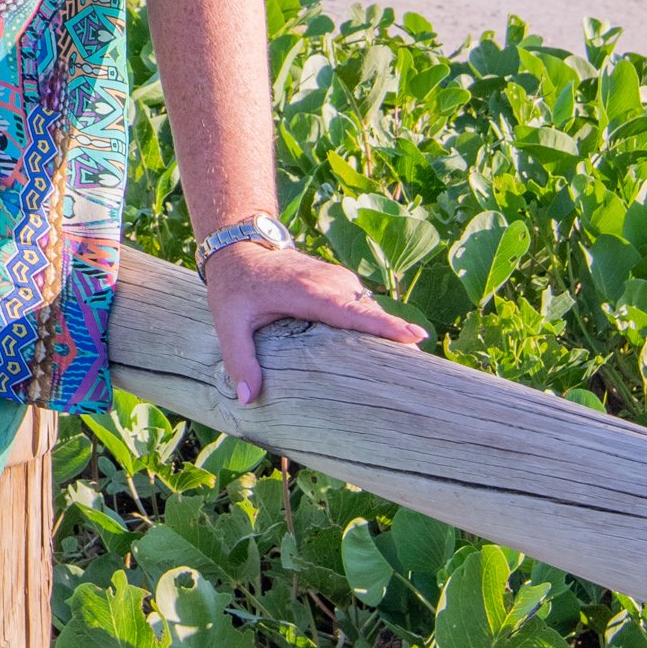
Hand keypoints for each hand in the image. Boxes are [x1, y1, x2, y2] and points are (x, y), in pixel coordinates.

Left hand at [202, 241, 422, 407]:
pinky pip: (363, 305)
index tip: (416, 337)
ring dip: (384, 332)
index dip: (385, 325)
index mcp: (308, 293)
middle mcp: (331, 283)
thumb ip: (240, 360)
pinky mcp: (341, 282)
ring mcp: (338, 279)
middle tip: (419, 369)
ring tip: (407, 363)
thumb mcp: (228, 323)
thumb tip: (249, 399)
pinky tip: (382, 349)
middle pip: (370, 314)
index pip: (353, 312)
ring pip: (369, 310)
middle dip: (394, 337)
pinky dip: (373, 323)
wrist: (240, 248)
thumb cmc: (235, 287)